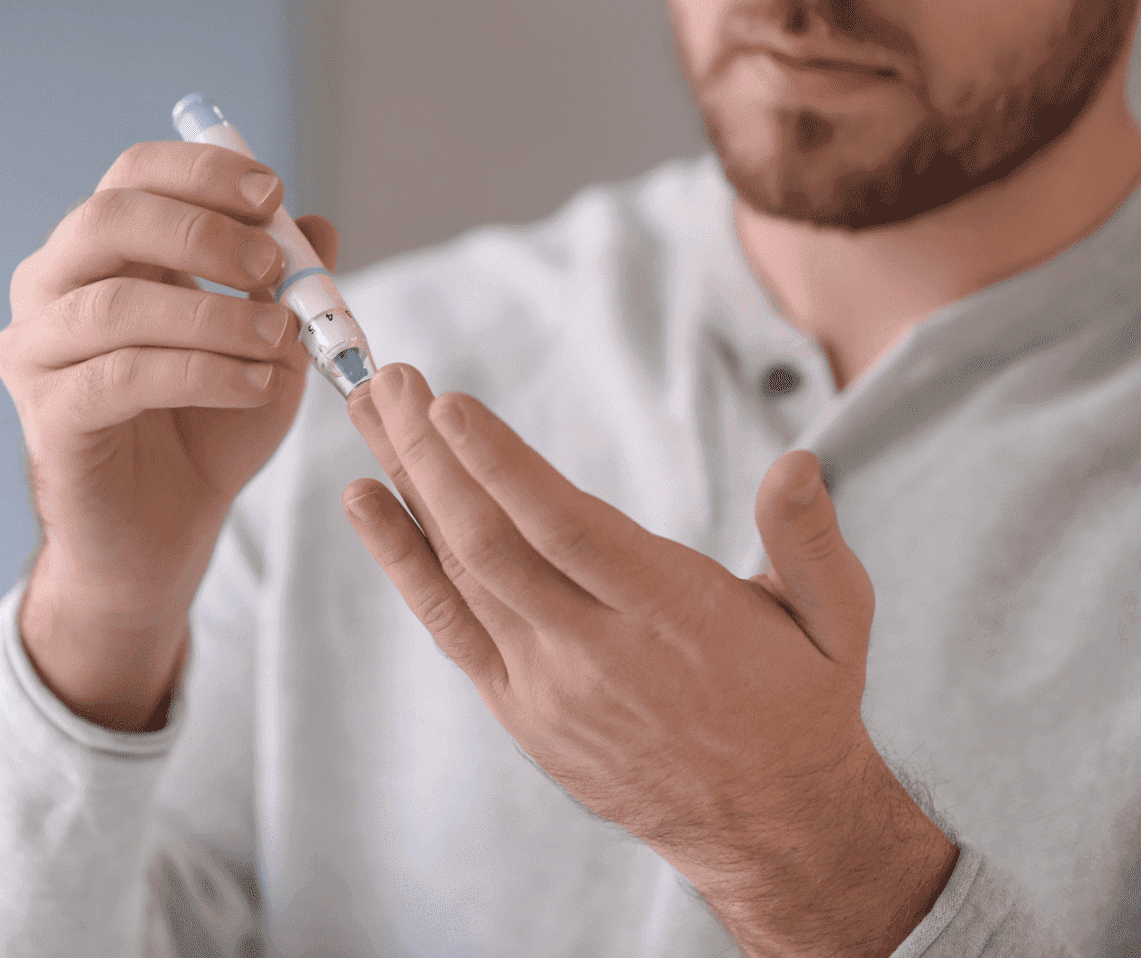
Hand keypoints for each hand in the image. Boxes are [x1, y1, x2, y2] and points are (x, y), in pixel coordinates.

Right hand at [0, 141, 338, 728]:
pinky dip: (199, 373)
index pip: (132, 176)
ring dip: (213, 315)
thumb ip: (286, 287)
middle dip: (201, 233)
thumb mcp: (266, 348)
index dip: (201, 172)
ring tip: (281, 339)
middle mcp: (51, 289)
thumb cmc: (207, 430)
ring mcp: (36, 352)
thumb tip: (319, 228)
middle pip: (107, 220)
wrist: (164, 533)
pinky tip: (253, 387)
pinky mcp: (47, 416)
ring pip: (116, 304)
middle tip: (274, 265)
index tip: (272, 194)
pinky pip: (121, 376)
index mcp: (100, 254)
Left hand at [344, 363, 955, 952]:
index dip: (501, 466)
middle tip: (388, 378)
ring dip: (410, 486)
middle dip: (431, 454)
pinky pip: (449, 625)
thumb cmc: (801, 704)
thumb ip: (811, 542)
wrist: (768, 827)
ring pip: (459, 572)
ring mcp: (546, 683)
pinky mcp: (520, 707)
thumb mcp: (837, 622)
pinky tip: (366, 503)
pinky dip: (402, 562)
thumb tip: (795, 464)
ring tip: (368, 410)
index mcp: (669, 614)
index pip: (565, 529)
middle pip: (490, 541)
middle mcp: (593, 649)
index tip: (447, 404)